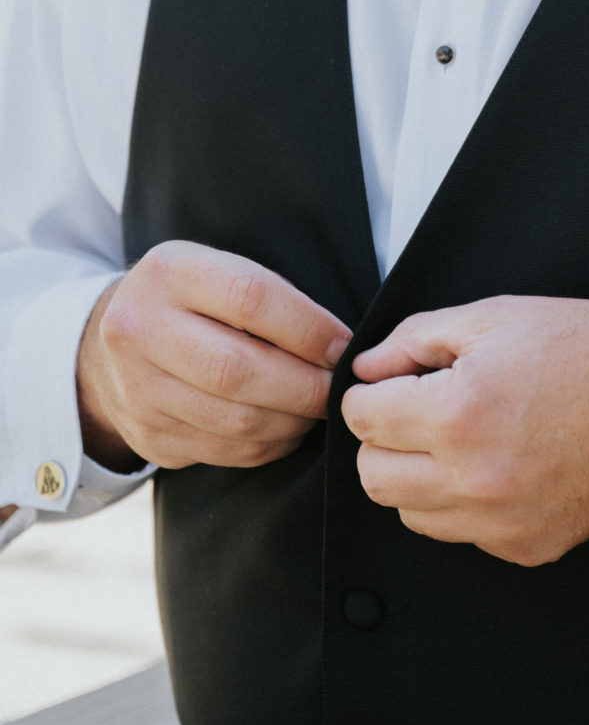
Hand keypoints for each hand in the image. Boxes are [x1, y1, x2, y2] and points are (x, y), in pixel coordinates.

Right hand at [77, 241, 350, 471]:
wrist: (109, 348)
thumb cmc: (190, 304)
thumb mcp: (215, 272)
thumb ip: (269, 297)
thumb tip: (340, 346)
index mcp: (169, 273)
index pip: (249, 298)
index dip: (308, 328)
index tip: (344, 346)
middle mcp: (141, 329)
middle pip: (237, 369)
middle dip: (305, 386)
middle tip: (337, 388)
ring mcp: (137, 388)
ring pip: (235, 420)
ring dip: (293, 420)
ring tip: (317, 408)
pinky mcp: (149, 435)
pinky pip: (226, 451)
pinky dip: (271, 445)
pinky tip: (287, 428)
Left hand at [342, 295, 588, 565]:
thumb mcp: (496, 317)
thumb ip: (414, 339)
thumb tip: (367, 368)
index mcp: (458, 413)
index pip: (360, 419)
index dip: (368, 393)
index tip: (387, 385)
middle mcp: (473, 477)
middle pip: (372, 475)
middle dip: (380, 438)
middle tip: (411, 411)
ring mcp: (500, 521)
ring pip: (407, 511)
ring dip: (412, 474)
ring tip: (451, 439)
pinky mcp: (525, 546)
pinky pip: (458, 532)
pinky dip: (457, 503)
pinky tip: (488, 466)